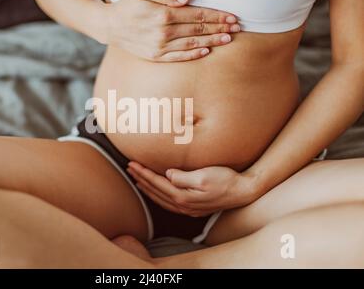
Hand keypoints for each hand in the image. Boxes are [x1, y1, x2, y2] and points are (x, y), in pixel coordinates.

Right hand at [106, 0, 240, 61]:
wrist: (109, 27)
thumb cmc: (128, 6)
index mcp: (163, 15)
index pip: (197, 15)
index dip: (216, 16)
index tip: (231, 16)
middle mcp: (163, 33)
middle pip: (198, 30)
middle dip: (220, 28)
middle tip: (237, 27)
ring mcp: (160, 47)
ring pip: (192, 44)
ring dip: (212, 41)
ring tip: (229, 39)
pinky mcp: (156, 57)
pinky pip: (179, 57)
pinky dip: (194, 55)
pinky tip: (207, 52)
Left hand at [127, 162, 257, 216]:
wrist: (243, 191)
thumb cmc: (225, 180)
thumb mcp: (204, 176)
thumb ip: (183, 177)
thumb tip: (167, 174)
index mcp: (183, 196)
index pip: (157, 183)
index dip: (143, 173)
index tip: (132, 163)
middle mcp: (183, 205)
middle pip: (156, 191)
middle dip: (141, 179)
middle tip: (129, 168)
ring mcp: (188, 208)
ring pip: (161, 199)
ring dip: (147, 189)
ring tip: (137, 179)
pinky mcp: (193, 207)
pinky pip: (169, 203)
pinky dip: (158, 196)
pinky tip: (156, 192)